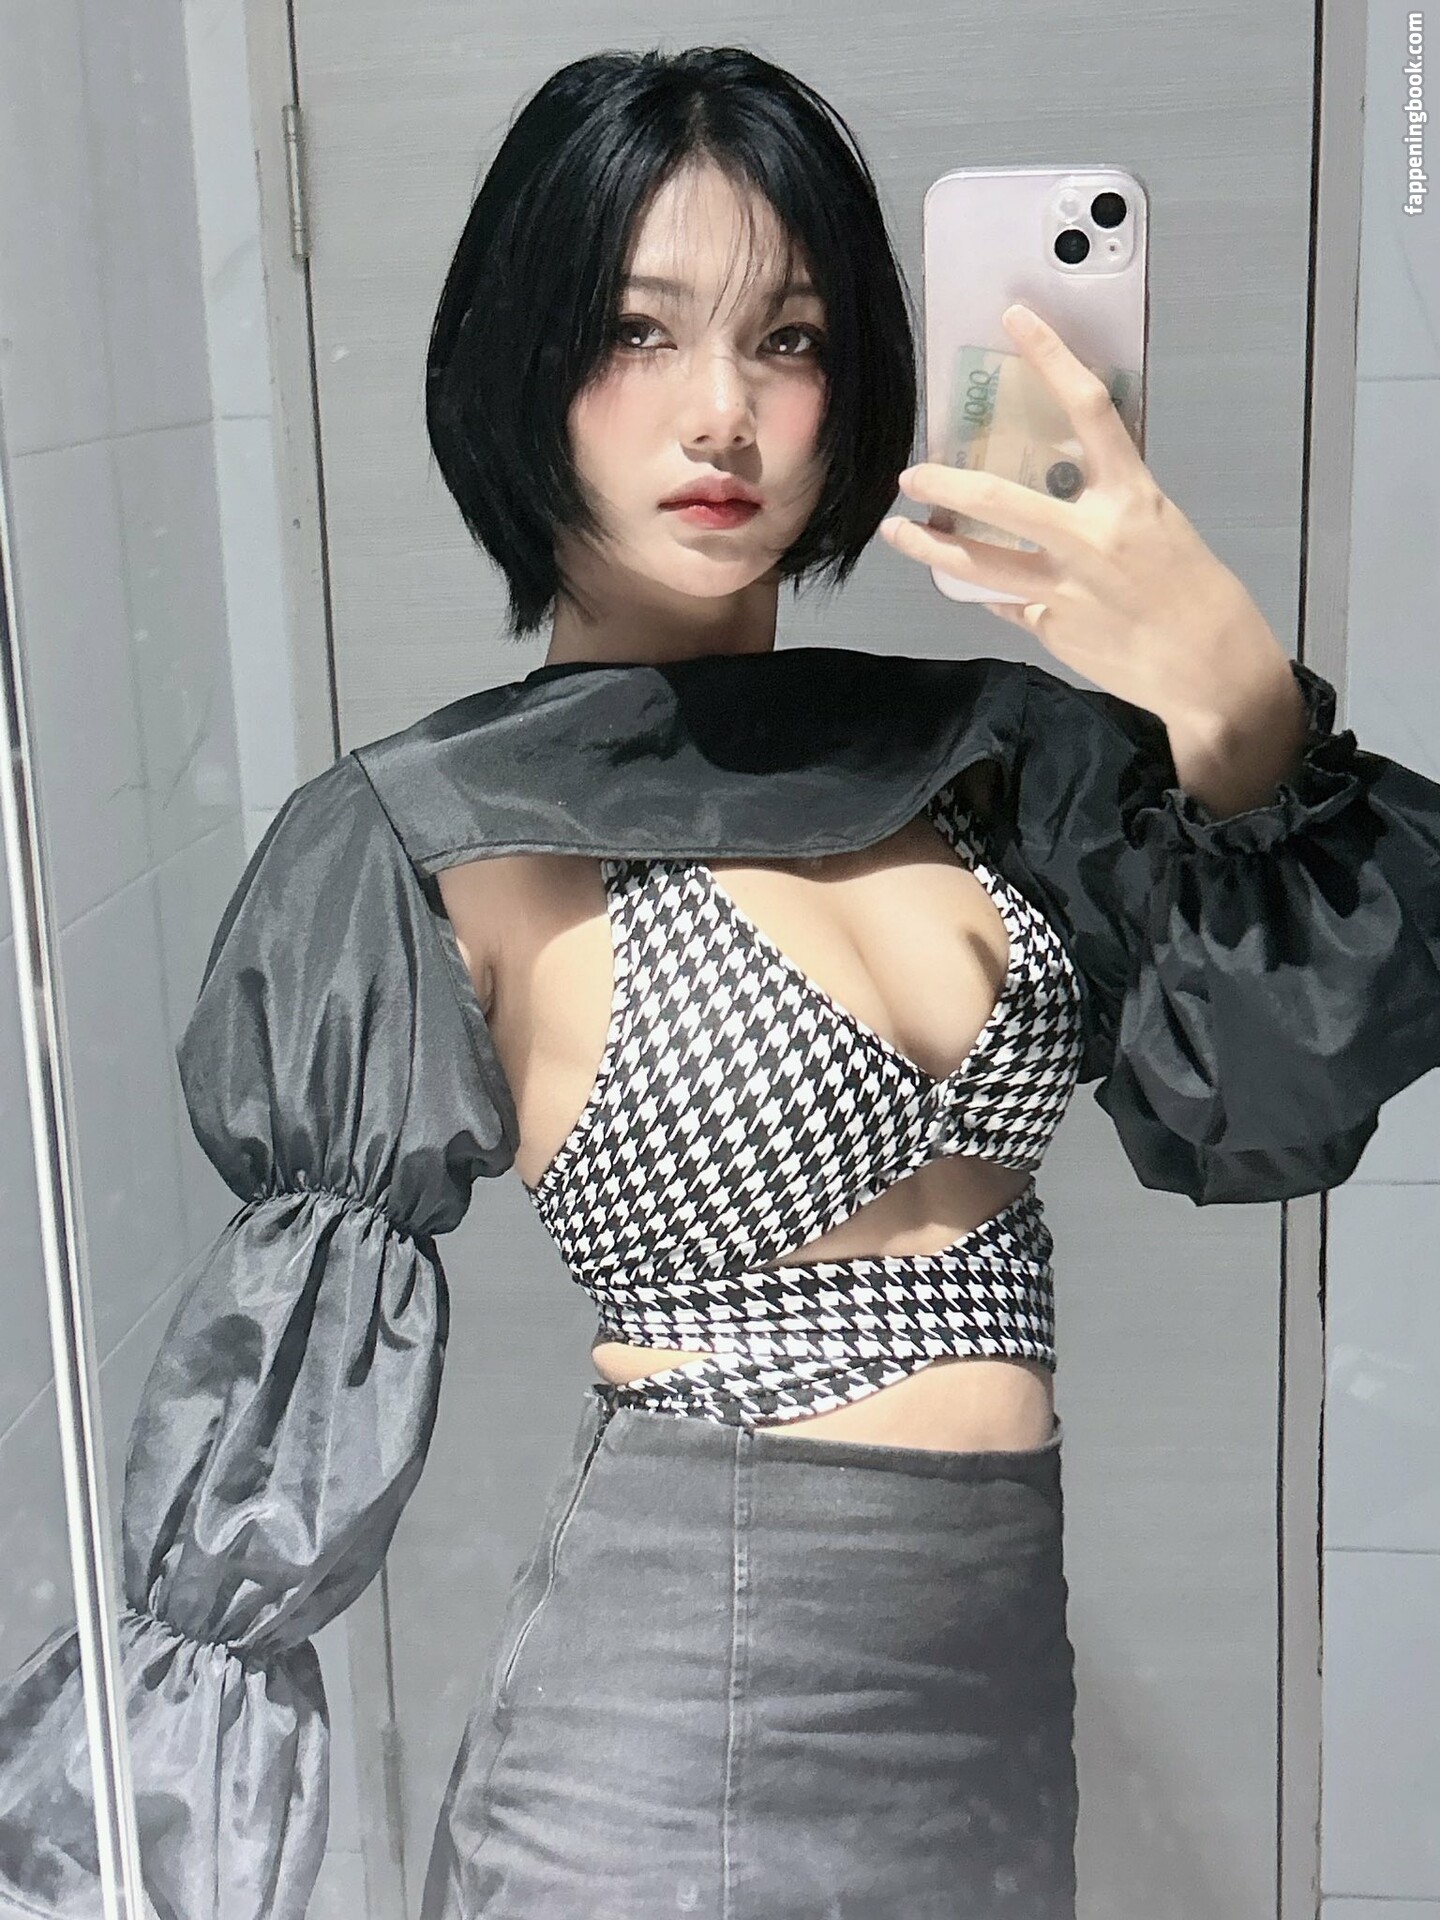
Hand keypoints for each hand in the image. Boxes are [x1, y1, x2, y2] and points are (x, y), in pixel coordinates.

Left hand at [880, 304, 1308, 811]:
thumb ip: (1109, 504)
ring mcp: (1065, 589)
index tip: (1017, 320)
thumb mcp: (1161, 528)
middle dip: (944, 485)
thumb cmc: (1197, 597)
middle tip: (911, 476)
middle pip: (996, 500)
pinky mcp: (1051, 629)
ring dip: (929, 549)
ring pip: (976, 564)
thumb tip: (1063, 481)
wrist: (1214, 673)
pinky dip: (988, 591)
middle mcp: (1092, 539)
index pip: (1089, 408)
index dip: (1050, 357)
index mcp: (1132, 498)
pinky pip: (1004, 602)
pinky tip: (970, 584)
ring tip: (899, 534)